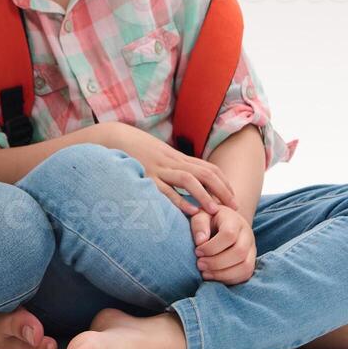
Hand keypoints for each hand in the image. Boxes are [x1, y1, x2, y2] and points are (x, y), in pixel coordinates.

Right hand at [94, 121, 237, 215]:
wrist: (113, 137)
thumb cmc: (136, 149)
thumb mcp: (158, 156)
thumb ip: (172, 166)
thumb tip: (186, 181)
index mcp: (177, 158)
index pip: (208, 168)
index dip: (223, 182)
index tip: (233, 197)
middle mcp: (172, 162)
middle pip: (205, 173)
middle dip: (222, 190)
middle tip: (234, 207)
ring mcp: (159, 169)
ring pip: (188, 180)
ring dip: (205, 195)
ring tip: (216, 211)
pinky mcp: (146, 176)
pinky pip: (166, 190)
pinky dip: (180, 201)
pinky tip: (190, 212)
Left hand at [194, 204, 255, 284]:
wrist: (223, 225)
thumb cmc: (209, 221)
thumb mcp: (201, 216)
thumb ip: (199, 225)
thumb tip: (200, 241)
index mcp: (235, 221)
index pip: (229, 234)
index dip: (211, 246)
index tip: (197, 251)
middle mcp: (248, 235)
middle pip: (239, 252)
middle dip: (216, 262)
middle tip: (199, 264)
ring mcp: (252, 250)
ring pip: (245, 267)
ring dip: (223, 274)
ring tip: (204, 273)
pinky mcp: (251, 263)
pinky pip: (245, 275)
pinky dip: (228, 279)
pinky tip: (213, 277)